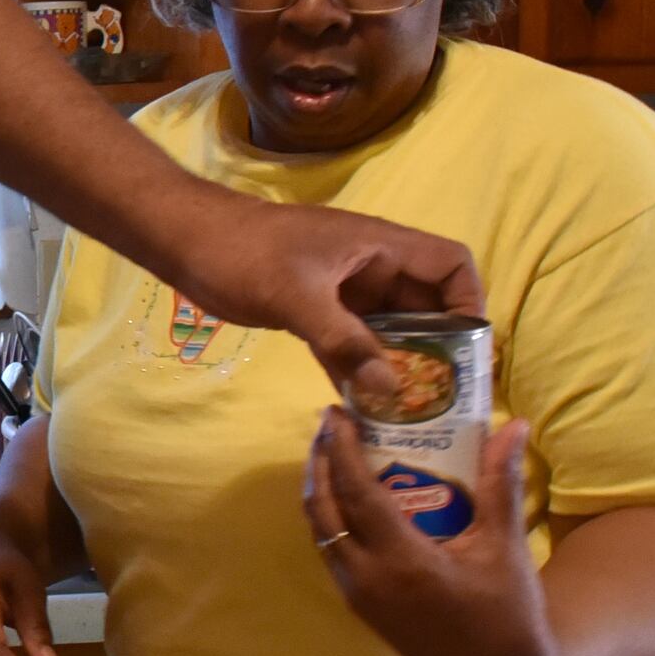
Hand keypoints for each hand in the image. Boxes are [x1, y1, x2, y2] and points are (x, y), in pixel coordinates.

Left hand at [180, 201, 484, 411]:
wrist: (185, 239)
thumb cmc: (244, 252)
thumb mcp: (295, 295)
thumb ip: (343, 341)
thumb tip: (391, 389)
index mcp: (380, 247)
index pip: (450, 264)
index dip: (469, 302)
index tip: (468, 352)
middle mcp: (371, 268)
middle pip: (425, 306)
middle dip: (438, 349)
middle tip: (445, 401)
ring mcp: (343, 291)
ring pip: (388, 331)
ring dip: (398, 367)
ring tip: (411, 416)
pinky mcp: (316, 312)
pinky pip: (352, 344)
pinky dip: (360, 372)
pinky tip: (363, 411)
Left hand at [302, 407, 560, 655]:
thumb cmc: (509, 612)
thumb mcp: (505, 546)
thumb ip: (501, 482)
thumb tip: (513, 423)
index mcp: (403, 562)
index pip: (356, 493)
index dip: (342, 449)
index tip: (337, 413)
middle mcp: (369, 580)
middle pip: (324, 510)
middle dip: (321, 462)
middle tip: (331, 425)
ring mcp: (360, 597)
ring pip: (322, 533)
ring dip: (321, 490)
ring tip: (333, 452)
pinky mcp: (361, 609)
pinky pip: (332, 553)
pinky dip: (331, 519)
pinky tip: (348, 498)